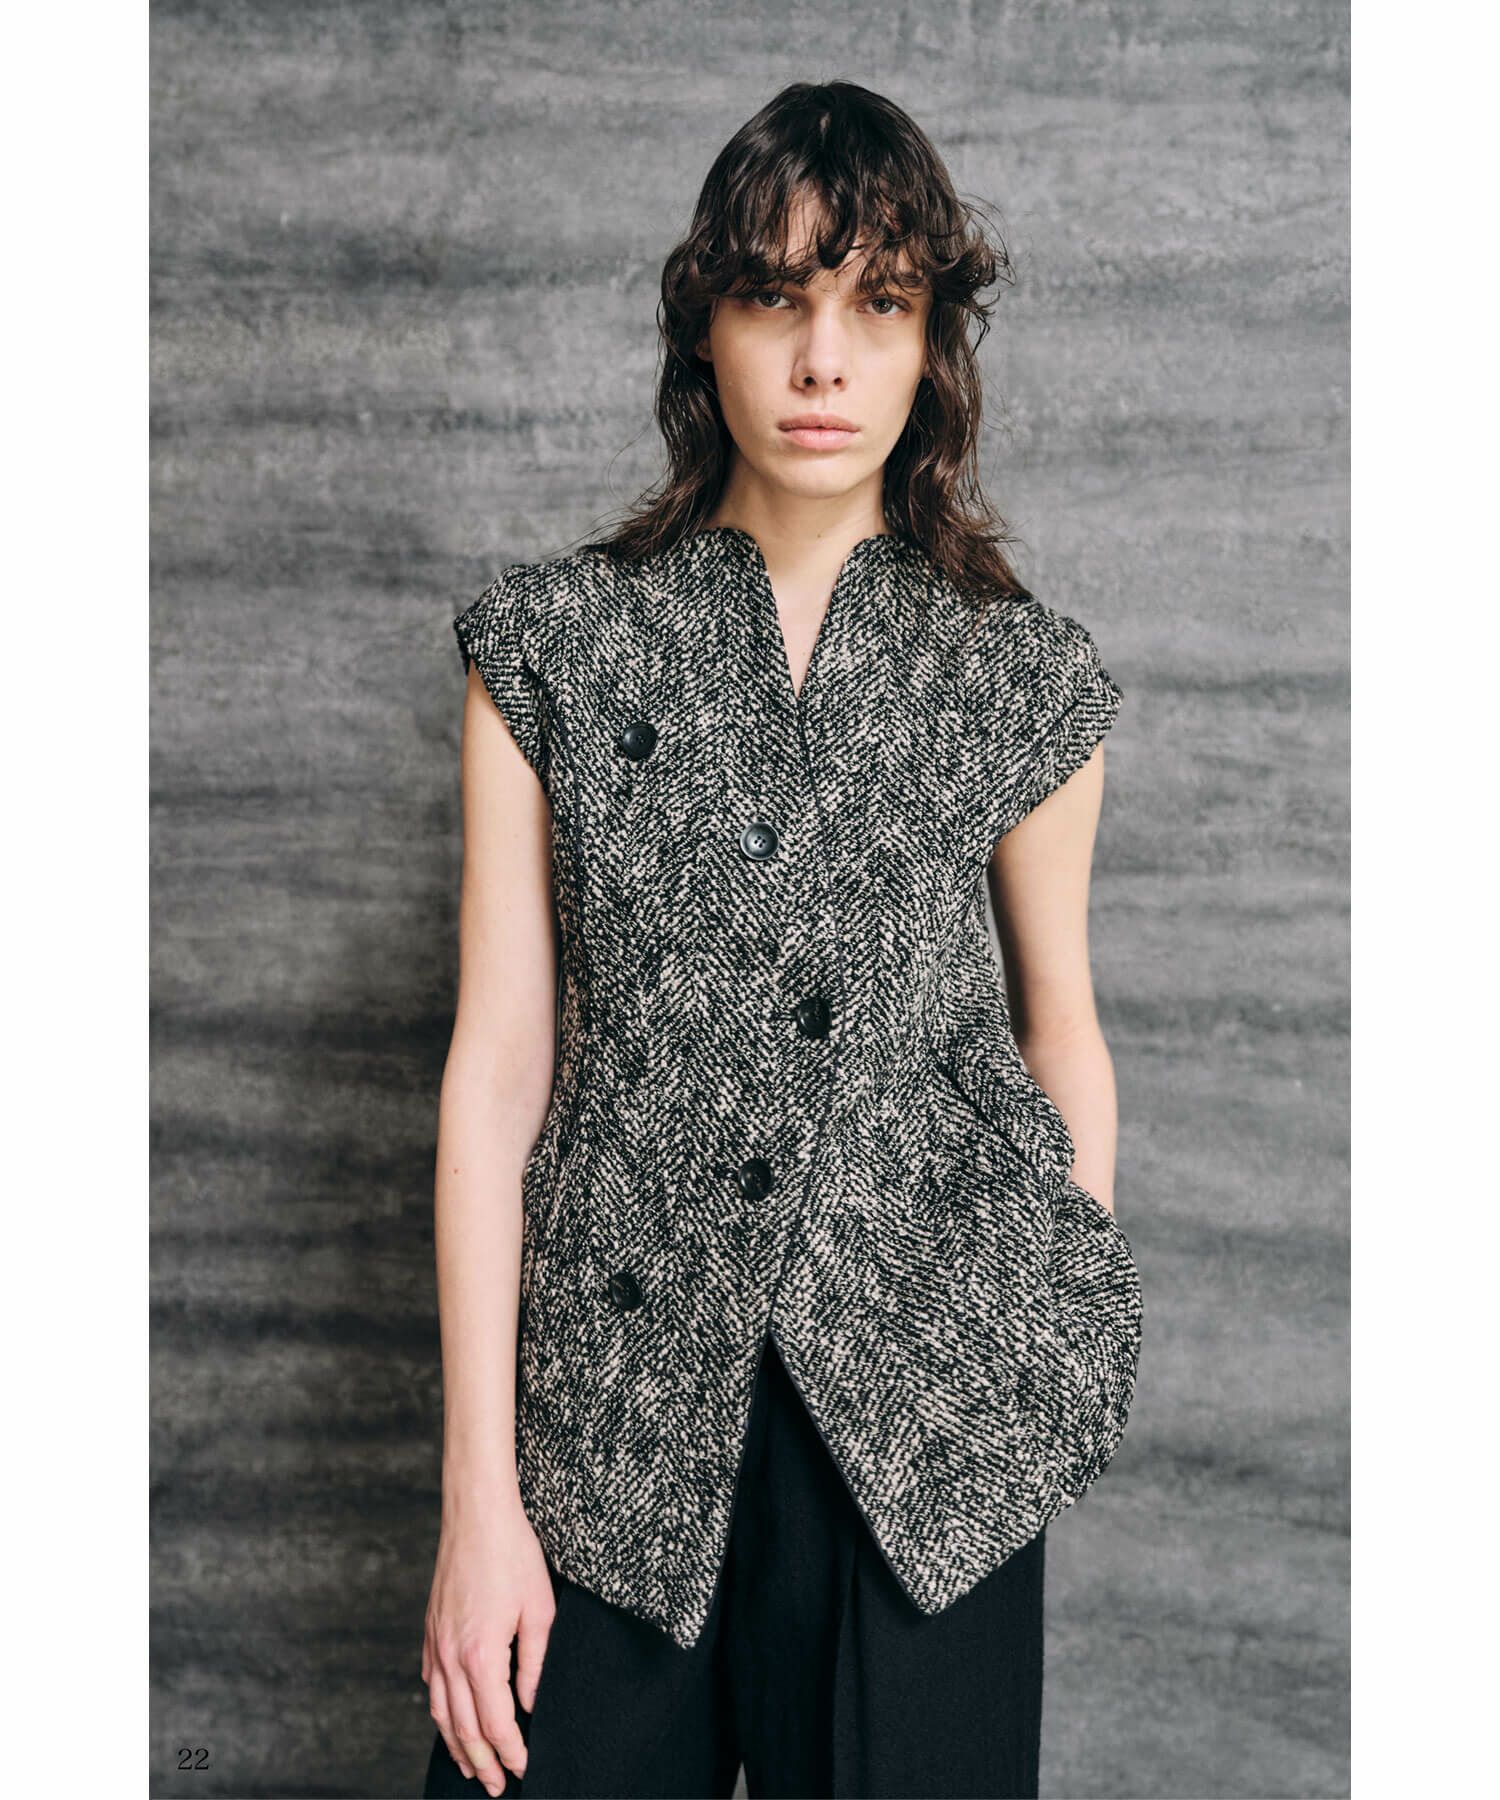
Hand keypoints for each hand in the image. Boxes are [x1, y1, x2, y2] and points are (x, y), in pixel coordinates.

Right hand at [421, 1489, 555, 1795]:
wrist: (476, 1514)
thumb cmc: (512, 1554)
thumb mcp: (540, 1609)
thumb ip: (536, 1663)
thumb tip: (532, 1703)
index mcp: (481, 1654)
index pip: (496, 1723)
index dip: (511, 1752)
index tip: (524, 1769)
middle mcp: (451, 1656)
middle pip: (464, 1727)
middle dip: (482, 1762)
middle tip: (496, 1786)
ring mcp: (435, 1643)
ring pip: (441, 1711)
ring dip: (456, 1744)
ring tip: (472, 1767)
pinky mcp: (431, 1630)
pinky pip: (431, 1684)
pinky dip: (440, 1711)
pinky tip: (450, 1719)